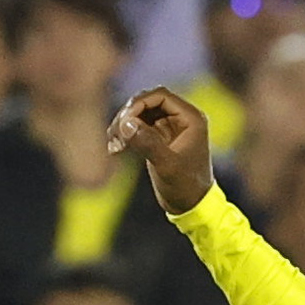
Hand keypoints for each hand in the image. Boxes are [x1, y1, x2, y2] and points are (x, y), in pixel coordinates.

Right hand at [106, 88, 216, 215]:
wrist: (191, 207)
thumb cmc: (186, 187)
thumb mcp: (167, 165)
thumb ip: (148, 143)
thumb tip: (126, 123)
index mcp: (191, 118)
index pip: (160, 96)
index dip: (139, 103)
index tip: (125, 120)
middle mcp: (181, 118)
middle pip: (147, 102)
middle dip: (129, 115)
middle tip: (116, 133)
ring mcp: (169, 128)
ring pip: (140, 114)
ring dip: (124, 125)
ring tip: (113, 143)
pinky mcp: (158, 139)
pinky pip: (138, 128)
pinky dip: (126, 135)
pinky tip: (115, 148)